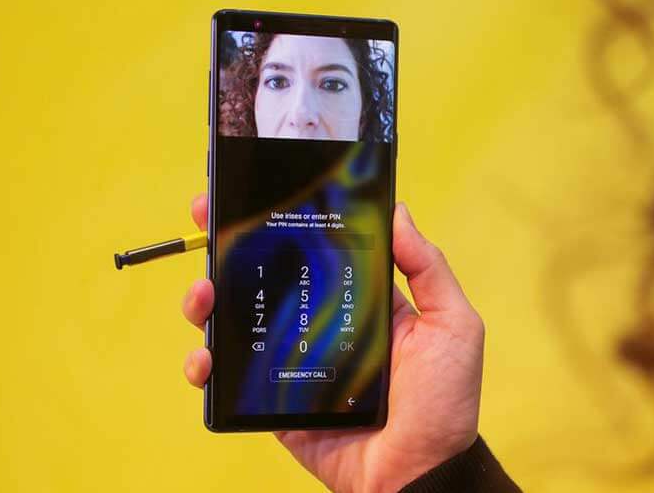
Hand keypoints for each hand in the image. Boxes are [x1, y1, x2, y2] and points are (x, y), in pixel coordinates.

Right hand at [182, 194, 484, 492]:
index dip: (285, 218)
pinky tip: (202, 358)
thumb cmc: (443, 402)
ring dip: (207, 300)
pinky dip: (205, 366)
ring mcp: (293, 361)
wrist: (418, 476)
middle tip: (207, 220)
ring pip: (238, 320)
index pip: (315, 248)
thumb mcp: (452, 325)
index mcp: (359, 300)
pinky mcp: (273, 400)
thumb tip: (398, 211)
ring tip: (201, 294)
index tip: (253, 189)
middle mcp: (321, 323)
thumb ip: (428, 270)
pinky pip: (230, 378)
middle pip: (266, 275)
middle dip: (230, 246)